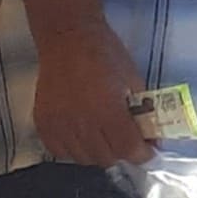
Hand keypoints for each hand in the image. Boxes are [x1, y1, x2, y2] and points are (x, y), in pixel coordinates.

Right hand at [31, 15, 154, 168]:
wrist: (68, 39)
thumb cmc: (105, 54)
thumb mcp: (132, 78)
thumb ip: (142, 110)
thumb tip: (152, 137)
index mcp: (108, 109)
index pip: (127, 149)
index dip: (142, 154)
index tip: (147, 150)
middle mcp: (82, 122)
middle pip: (106, 158)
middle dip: (121, 152)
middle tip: (126, 140)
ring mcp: (59, 126)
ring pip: (83, 158)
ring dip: (98, 153)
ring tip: (104, 137)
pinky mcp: (43, 125)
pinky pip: (60, 152)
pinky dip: (74, 150)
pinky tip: (82, 136)